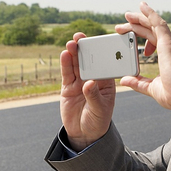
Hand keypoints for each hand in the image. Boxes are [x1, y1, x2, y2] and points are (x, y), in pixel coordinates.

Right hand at [59, 32, 116, 150]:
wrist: (84, 134)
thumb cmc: (98, 122)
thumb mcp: (99, 110)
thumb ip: (94, 96)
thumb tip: (89, 84)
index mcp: (106, 83)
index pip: (104, 64)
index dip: (101, 52)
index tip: (98, 42)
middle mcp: (93, 79)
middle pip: (89, 61)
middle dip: (85, 48)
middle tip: (81, 37)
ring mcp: (79, 82)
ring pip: (76, 65)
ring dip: (74, 53)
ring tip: (72, 42)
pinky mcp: (68, 87)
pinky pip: (66, 74)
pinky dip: (65, 64)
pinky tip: (64, 54)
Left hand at [116, 2, 170, 114]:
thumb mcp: (152, 88)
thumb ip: (138, 82)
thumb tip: (124, 79)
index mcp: (170, 56)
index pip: (153, 40)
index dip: (141, 37)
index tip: (129, 39)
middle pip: (151, 31)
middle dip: (135, 26)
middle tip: (120, 27)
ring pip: (153, 25)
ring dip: (139, 19)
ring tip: (126, 15)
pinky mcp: (168, 43)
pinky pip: (158, 24)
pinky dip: (150, 14)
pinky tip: (142, 7)